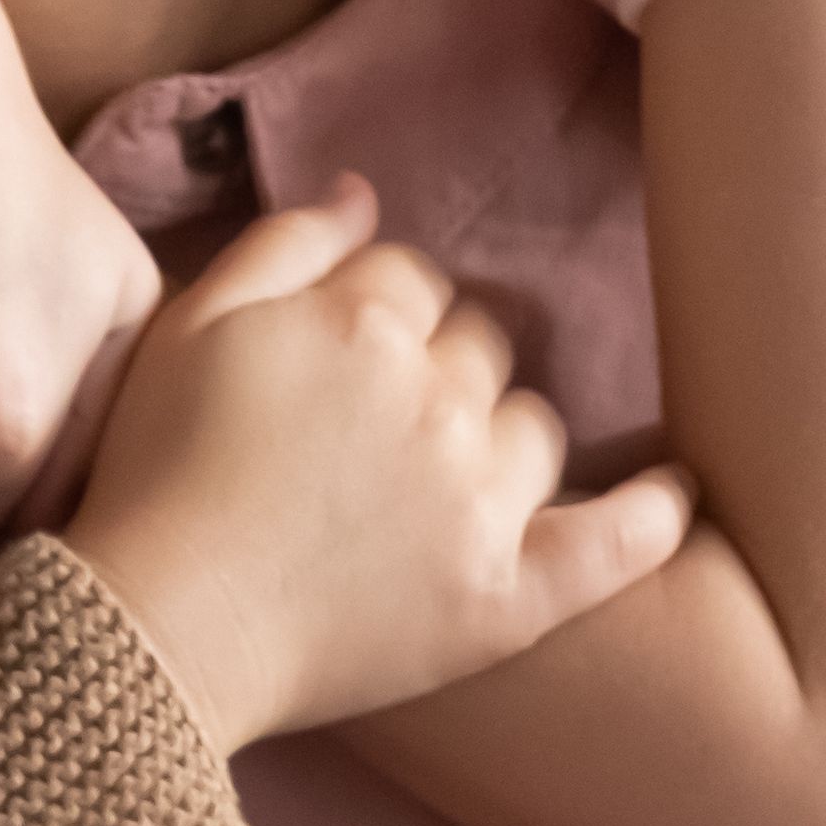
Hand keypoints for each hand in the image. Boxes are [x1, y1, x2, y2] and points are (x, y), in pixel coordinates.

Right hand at [56, 180, 690, 748]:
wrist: (153, 631)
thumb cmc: (149, 476)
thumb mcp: (185, 327)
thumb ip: (284, 245)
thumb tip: (364, 194)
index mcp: (361, 324)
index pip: (409, 284)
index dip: (366, 325)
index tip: (326, 378)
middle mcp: (436, 400)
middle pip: (475, 349)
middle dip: (430, 375)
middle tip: (359, 442)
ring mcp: (481, 501)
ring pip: (533, 428)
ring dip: (496, 441)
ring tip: (431, 488)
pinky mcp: (506, 597)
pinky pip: (615, 543)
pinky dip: (652, 515)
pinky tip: (676, 493)